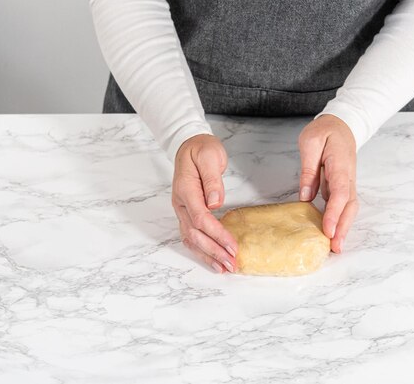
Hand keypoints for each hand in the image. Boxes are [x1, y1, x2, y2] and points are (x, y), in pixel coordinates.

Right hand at [172, 134, 237, 273]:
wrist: (190, 144)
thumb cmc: (201, 149)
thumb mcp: (209, 157)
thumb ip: (212, 180)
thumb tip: (215, 202)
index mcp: (186, 190)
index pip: (201, 218)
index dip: (217, 234)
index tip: (232, 246)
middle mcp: (181, 203)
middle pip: (195, 234)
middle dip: (213, 251)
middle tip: (232, 264)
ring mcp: (182, 210)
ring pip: (191, 239)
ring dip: (207, 256)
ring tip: (224, 268)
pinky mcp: (187, 213)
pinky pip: (191, 236)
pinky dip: (202, 251)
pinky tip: (213, 260)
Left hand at [298, 115, 358, 252]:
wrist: (341, 125)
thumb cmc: (325, 132)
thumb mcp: (310, 142)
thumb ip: (309, 169)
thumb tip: (305, 196)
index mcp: (341, 165)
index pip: (340, 193)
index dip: (335, 213)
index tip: (328, 230)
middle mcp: (348, 177)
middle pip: (350, 206)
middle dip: (344, 228)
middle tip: (335, 248)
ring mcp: (347, 183)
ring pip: (349, 208)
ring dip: (344, 228)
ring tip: (335, 247)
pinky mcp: (342, 187)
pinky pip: (343, 206)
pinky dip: (339, 220)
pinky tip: (331, 233)